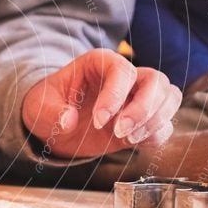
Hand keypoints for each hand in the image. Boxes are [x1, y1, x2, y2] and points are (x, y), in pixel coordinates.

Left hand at [22, 49, 182, 157]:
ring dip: (155, 121)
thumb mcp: (38, 107)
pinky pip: (165, 124)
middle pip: (157, 81)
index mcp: (100, 63)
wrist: (53, 124)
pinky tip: (133, 144)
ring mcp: (136, 98)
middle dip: (144, 109)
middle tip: (119, 132)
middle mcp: (124, 77)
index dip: (116, 96)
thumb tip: (69, 121)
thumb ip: (51, 113)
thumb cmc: (47, 106)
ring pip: (169, 97)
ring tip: (128, 139)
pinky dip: (156, 136)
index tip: (99, 121)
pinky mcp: (141, 121)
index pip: (123, 70)